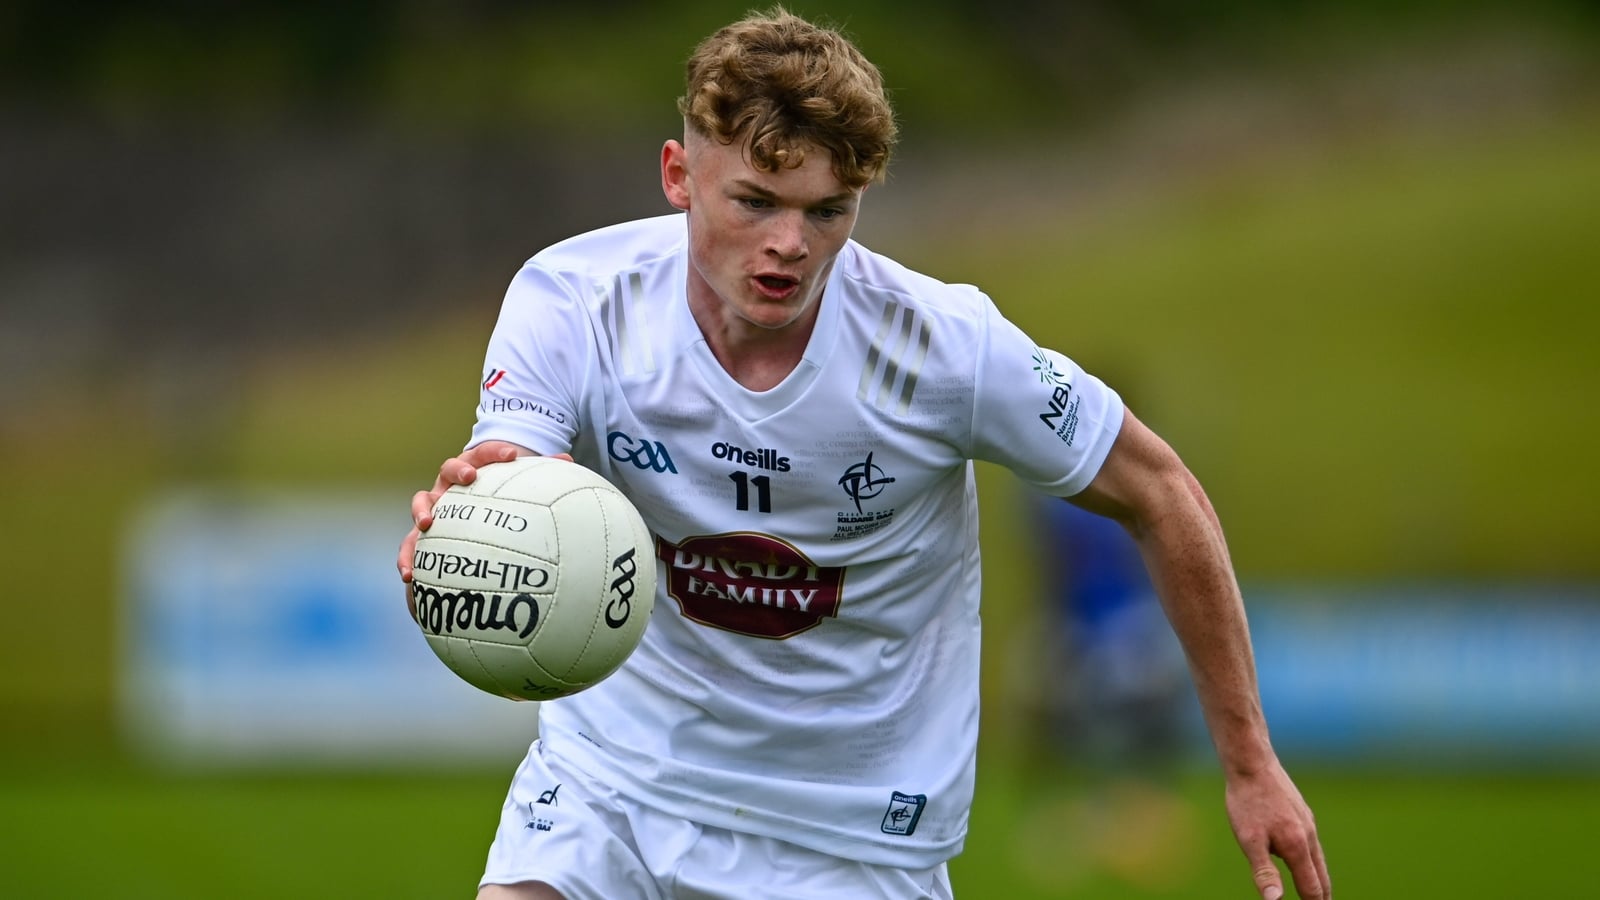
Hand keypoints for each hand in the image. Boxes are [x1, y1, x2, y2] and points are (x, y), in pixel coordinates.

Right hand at [397, 441, 559, 616]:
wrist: (466, 498)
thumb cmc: (496, 491)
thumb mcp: (516, 481)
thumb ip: (540, 472)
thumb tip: (570, 462)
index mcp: (474, 466)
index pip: (484, 453)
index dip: (497, 451)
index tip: (512, 455)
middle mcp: (450, 483)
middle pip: (448, 469)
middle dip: (457, 472)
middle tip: (469, 478)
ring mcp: (434, 505)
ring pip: (421, 502)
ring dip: (421, 511)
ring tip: (426, 524)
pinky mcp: (423, 532)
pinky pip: (411, 544)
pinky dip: (407, 558)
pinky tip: (409, 577)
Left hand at [1227, 759, 1330, 899]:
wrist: (1251, 763)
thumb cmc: (1246, 802)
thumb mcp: (1249, 841)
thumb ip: (1264, 872)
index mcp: (1297, 847)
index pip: (1312, 888)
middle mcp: (1308, 836)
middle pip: (1321, 876)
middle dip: (1322, 896)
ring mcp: (1307, 822)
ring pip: (1318, 858)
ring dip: (1319, 878)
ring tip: (1317, 891)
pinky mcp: (1301, 812)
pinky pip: (1311, 842)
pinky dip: (1312, 859)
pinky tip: (1302, 857)